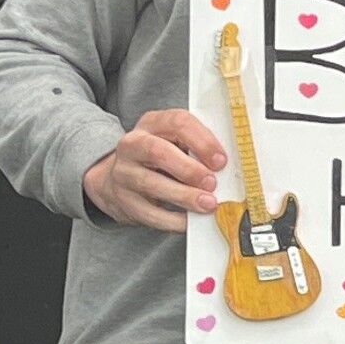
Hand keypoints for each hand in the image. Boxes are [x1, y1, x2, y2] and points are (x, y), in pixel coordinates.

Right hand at [85, 108, 229, 228]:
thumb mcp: (176, 142)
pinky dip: (173, 220)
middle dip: (189, 169)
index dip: (202, 142)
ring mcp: (124, 173)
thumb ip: (197, 148)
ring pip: (152, 184)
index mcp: (152, 124)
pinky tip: (189, 220)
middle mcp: (133, 145)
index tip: (220, 161)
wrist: (121, 178)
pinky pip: (150, 213)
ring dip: (184, 196)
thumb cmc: (159, 158)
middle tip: (211, 183)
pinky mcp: (124, 200)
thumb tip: (224, 166)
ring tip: (207, 203)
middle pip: (158, 152)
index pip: (177, 123)